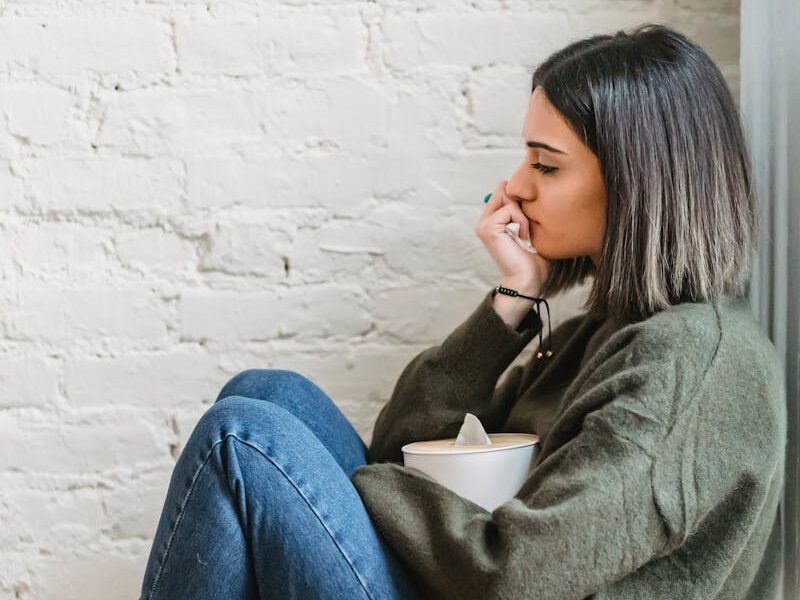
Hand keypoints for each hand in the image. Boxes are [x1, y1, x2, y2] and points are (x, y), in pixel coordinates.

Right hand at [475, 179, 551, 294]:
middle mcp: (485, 221)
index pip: (504, 191)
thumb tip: (527, 191)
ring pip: (507, 196)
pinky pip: (510, 209)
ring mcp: (484, 224)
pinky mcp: (488, 228)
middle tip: (527, 228)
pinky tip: (523, 237)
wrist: (527, 281)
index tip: (530, 219)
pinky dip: (522, 221)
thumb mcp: (531, 228)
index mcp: (492, 221)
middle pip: (503, 189)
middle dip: (521, 203)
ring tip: (526, 234)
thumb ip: (525, 210)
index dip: (520, 198)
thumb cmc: (534, 260)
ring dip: (523, 214)